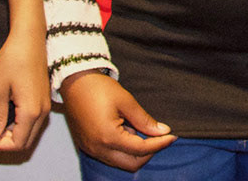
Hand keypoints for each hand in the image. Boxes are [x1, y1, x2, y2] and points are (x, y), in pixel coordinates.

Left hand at [0, 31, 50, 151]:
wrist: (29, 38)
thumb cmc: (12, 60)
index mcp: (31, 111)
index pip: (18, 143)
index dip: (0, 145)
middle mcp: (43, 111)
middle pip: (27, 141)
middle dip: (8, 142)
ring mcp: (46, 104)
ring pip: (32, 131)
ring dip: (16, 134)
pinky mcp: (46, 97)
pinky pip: (36, 121)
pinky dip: (23, 125)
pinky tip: (10, 113)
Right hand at [61, 71, 175, 172]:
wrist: (74, 83)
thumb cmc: (99, 89)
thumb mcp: (126, 101)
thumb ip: (145, 120)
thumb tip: (163, 131)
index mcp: (108, 137)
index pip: (141, 149)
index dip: (160, 144)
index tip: (173, 136)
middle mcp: (98, 149)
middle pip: (131, 164)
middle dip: (148, 153)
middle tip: (159, 137)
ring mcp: (91, 149)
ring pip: (120, 162)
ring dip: (135, 152)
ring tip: (140, 129)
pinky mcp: (87, 146)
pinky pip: (109, 156)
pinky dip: (122, 149)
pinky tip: (127, 131)